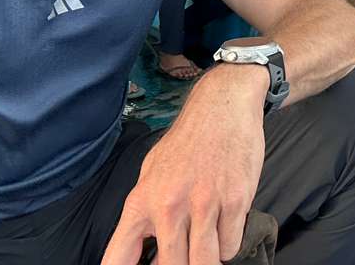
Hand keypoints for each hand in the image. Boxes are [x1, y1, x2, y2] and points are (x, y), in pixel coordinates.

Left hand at [102, 66, 267, 264]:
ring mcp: (205, 204)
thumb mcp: (151, 173)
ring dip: (207, 259)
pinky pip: (230, 246)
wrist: (222, 106)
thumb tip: (145, 253)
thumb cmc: (187, 142)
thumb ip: (145, 215)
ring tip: (206, 244)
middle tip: (186, 254)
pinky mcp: (235, 201)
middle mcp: (170, 206)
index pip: (119, 258)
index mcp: (142, 201)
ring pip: (205, 263)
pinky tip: (224, 225)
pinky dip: (228, 244)